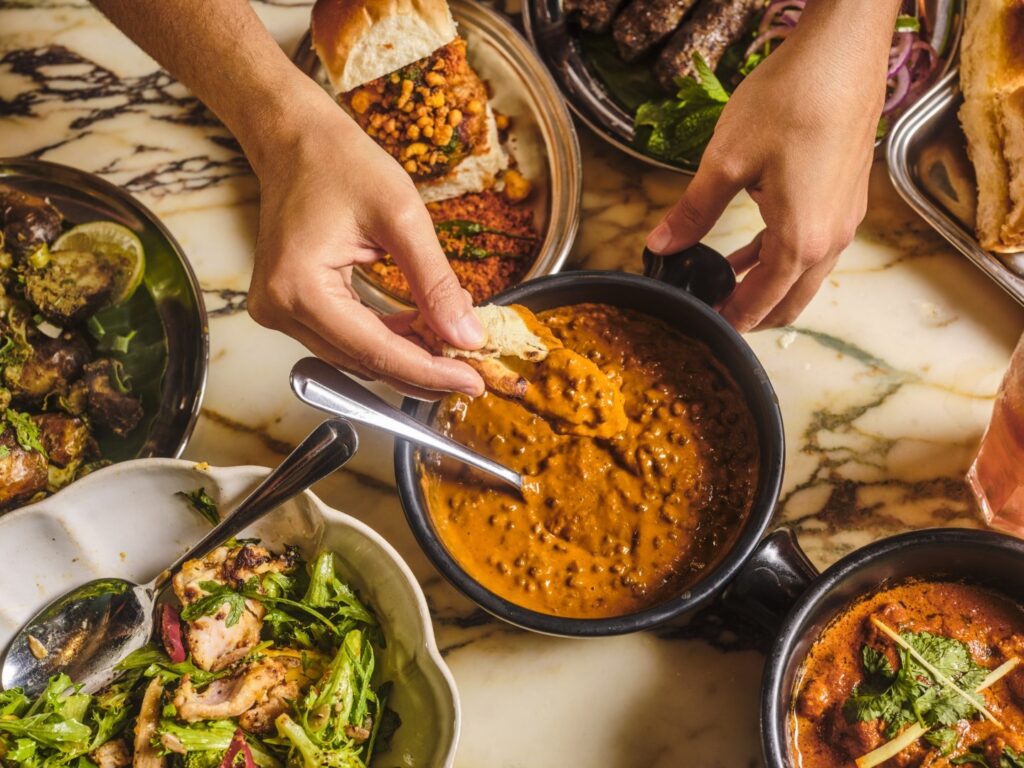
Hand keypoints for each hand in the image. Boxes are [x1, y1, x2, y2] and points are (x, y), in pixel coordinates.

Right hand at [245, 94, 484, 399]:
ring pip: (354, 357)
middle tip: (471, 372)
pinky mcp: (288, 306)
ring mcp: (279, 310)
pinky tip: (418, 331)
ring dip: (404, 357)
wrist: (295, 138)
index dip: (429, 372)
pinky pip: (343, 338)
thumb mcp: (402, 218)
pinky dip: (383, 340)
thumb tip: (467, 336)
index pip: (376, 352)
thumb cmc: (339, 162)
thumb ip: (436, 282)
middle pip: (363, 362)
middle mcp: (280, 307)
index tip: (472, 381)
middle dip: (421, 370)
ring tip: (451, 350)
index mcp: (300, 287)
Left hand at [645, 5, 891, 331]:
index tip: (704, 328)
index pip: (762, 304)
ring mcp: (845, 219)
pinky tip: (752, 248)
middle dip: (753, 315)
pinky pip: (814, 246)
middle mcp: (831, 239)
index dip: (730, 321)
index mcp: (801, 240)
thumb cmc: (790, 103)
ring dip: (767, 287)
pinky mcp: (847, 198)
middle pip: (791, 301)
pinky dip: (783, 257)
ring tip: (724, 286)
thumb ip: (693, 211)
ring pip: (805, 276)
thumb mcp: (726, 162)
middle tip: (713, 316)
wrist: (842, 55)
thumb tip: (660, 243)